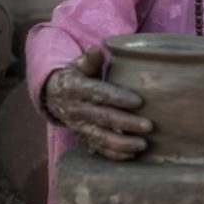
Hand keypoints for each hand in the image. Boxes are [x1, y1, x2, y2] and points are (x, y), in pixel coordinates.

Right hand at [43, 46, 151, 160]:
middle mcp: (76, 110)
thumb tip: (97, 48)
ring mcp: (78, 127)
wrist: (54, 96)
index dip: (118, 98)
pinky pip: (98, 149)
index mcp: (76, 89)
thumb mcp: (79, 66)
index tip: (139, 102)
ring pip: (100, 137)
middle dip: (126, 123)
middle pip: (103, 118)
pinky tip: (132, 155)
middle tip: (149, 126)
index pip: (99, 94)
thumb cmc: (76, 77)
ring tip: (143, 145)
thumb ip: (90, 60)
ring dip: (122, 143)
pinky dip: (114, 154)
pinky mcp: (82, 138)